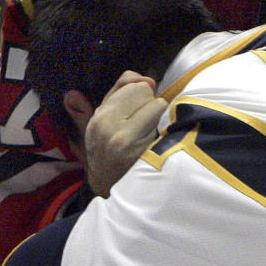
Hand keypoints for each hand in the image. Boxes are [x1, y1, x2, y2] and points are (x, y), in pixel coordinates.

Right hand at [83, 70, 167, 196]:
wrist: (108, 186)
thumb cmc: (110, 145)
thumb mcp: (106, 115)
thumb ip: (122, 88)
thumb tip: (148, 79)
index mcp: (100, 116)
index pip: (135, 85)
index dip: (140, 96)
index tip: (135, 112)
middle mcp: (109, 127)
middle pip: (148, 93)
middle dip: (149, 104)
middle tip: (142, 124)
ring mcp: (127, 141)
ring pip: (159, 106)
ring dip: (160, 116)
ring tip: (150, 133)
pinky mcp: (144, 153)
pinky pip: (166, 124)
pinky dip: (166, 129)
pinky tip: (157, 141)